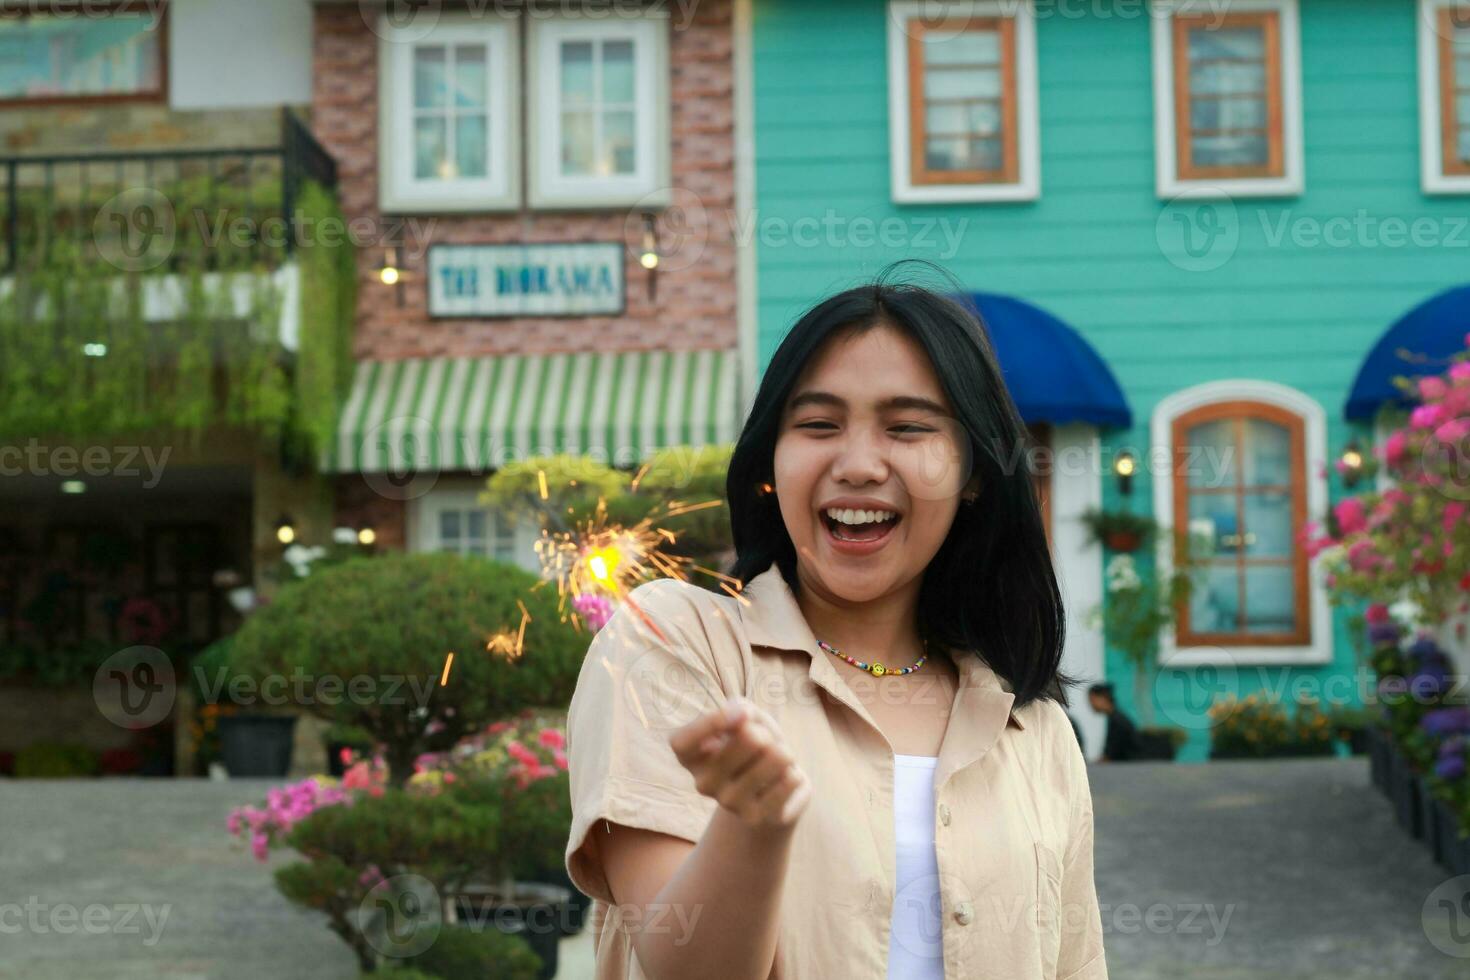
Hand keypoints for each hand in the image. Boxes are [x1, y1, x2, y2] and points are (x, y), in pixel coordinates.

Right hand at [669, 695, 810, 829]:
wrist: (769, 789)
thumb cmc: (751, 742)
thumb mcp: (743, 715)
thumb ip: (739, 708)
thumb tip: (742, 715)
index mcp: (689, 756)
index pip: (684, 742)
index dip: (713, 722)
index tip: (744, 712)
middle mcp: (702, 783)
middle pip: (749, 738)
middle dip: (767, 732)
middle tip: (764, 743)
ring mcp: (727, 803)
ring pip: (775, 756)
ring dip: (785, 753)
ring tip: (776, 762)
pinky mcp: (755, 818)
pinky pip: (790, 781)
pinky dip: (794, 775)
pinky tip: (783, 781)